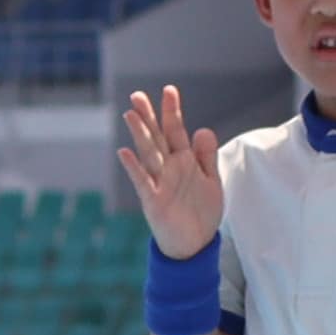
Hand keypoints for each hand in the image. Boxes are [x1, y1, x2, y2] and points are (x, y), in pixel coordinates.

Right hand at [117, 87, 226, 260]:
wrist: (195, 245)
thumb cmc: (201, 212)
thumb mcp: (211, 181)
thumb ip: (206, 156)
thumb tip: (204, 129)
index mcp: (183, 161)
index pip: (176, 131)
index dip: (172, 111)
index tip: (169, 90)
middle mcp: (169, 168)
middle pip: (156, 137)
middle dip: (148, 116)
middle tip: (137, 94)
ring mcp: (159, 183)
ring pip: (148, 154)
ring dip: (139, 135)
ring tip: (130, 114)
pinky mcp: (153, 201)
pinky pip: (143, 182)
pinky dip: (134, 168)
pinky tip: (124, 153)